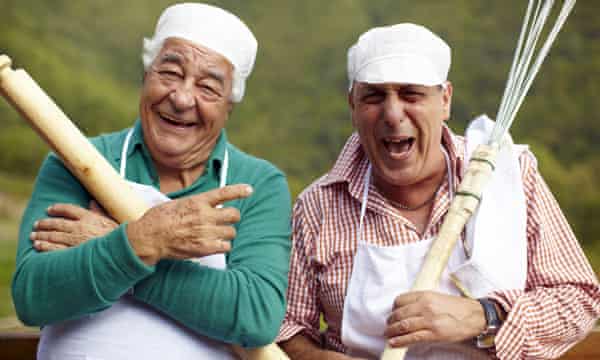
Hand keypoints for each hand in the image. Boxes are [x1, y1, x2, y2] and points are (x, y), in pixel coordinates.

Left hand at [31, 201, 118, 251]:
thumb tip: (92, 202)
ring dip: (41, 235)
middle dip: (44, 223)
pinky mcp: (73, 253)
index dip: (57, 209)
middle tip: (36, 224)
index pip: (69, 209)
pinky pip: (55, 249)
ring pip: (53, 235)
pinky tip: (38, 245)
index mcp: (89, 217)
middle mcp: (80, 227)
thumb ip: (99, 211)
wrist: (123, 250)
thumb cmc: (118, 236)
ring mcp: (75, 240)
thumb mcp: (110, 221)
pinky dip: (44, 246)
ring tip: (33, 235)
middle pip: (57, 223)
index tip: (49, 210)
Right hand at [126, 184, 252, 264]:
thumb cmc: (159, 219)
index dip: (239, 191)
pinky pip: (226, 246)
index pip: (224, 193)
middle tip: (225, 220)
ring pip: (232, 232)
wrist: (149, 237)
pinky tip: (215, 244)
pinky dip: (223, 246)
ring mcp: (206, 232)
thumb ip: (196, 203)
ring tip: (217, 234)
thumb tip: (208, 203)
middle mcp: (205, 215)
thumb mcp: (178, 203)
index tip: (249, 190)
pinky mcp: (205, 247)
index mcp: (198, 201)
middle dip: (232, 217)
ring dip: (227, 233)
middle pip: (234, 214)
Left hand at [384, 291, 485, 346]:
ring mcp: (429, 320)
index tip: (392, 312)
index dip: (393, 308)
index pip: (400, 300)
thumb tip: (407, 308)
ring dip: (392, 331)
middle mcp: (425, 306)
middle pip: (399, 313)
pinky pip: (412, 338)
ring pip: (403, 326)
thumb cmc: (458, 307)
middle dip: (390, 321)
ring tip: (388, 334)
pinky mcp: (434, 333)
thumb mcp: (437, 297)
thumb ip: (422, 301)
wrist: (475, 316)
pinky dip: (400, 341)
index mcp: (425, 295)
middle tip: (388, 325)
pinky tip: (394, 342)